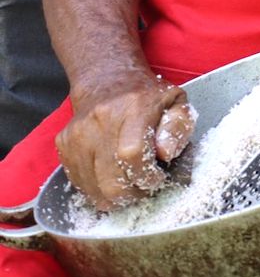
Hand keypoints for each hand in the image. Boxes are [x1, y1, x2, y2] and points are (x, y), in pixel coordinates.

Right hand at [56, 68, 195, 210]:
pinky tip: (111, 179)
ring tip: (129, 185)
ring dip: (114, 196)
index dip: (146, 176)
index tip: (157, 179)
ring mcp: (77, 134)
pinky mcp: (64, 145)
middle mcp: (100, 120)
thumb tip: (166, 153)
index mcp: (133, 108)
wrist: (107, 79)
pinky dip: (96, 189)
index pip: (133, 154)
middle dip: (132, 194)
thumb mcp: (176, 102)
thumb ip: (178, 127)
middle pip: (111, 179)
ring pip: (93, 187)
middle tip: (143, 189)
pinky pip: (78, 182)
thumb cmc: (146, 95)